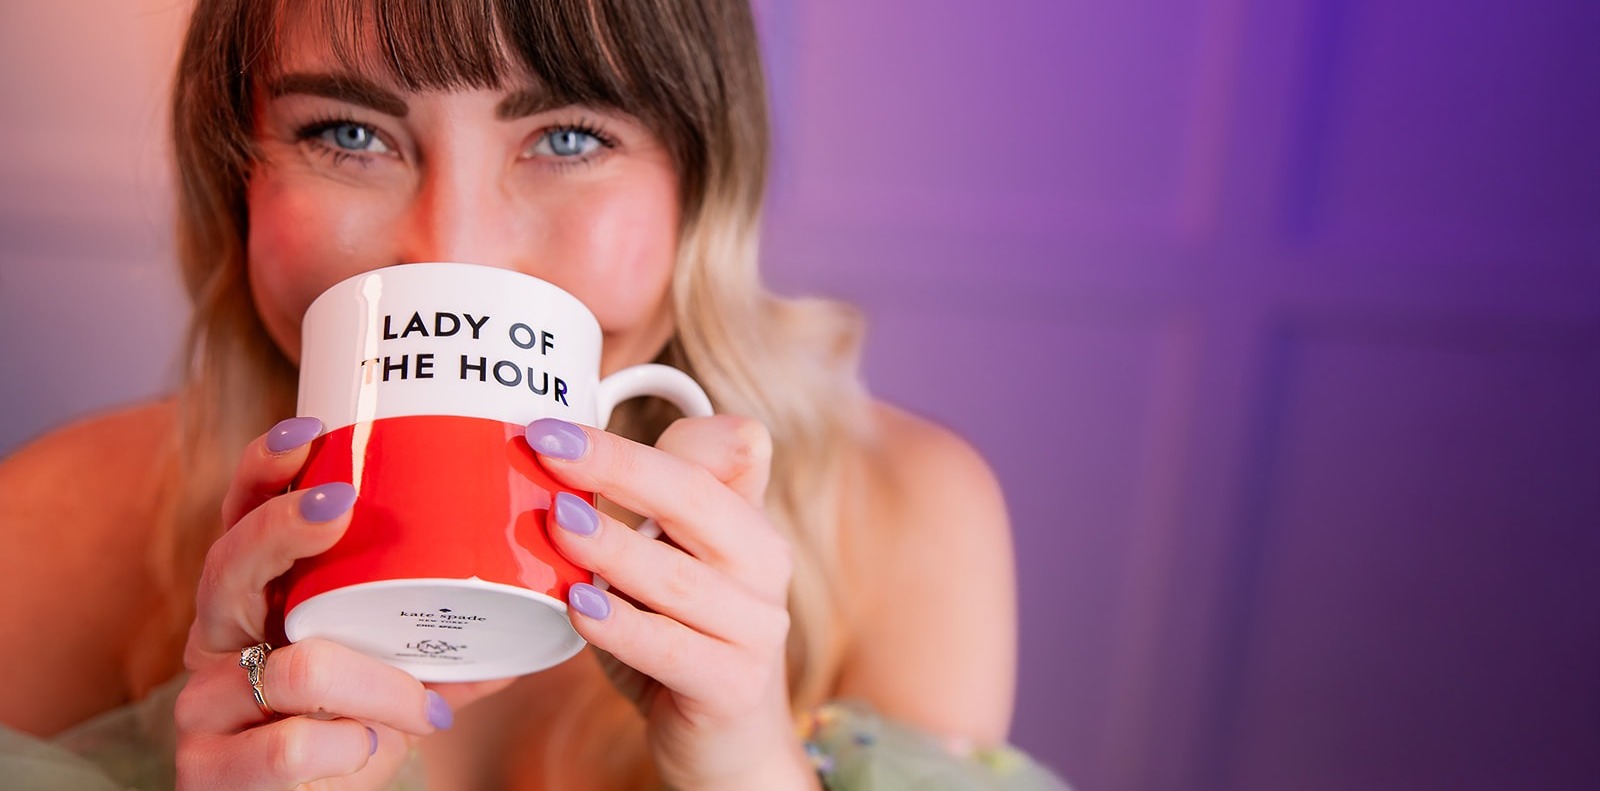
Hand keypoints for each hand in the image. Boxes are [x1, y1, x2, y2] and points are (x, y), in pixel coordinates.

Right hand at [173, 418, 503, 790]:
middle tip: (343, 502)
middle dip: (288, 527)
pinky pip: (286, 748)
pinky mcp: (208, 769)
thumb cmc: (353, 729)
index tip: (311, 430)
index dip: (265, 470)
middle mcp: (217, 640)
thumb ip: (456, 640)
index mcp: (257, 599)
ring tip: (422, 705)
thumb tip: (551, 592)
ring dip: (377, 687)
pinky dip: (346, 749)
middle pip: (229, 564)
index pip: (242, 517)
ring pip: (292, 667)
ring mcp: (204, 704)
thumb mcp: (400, 672)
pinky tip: (367, 749)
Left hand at [527, 415, 819, 790]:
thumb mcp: (671, 564)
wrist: (727, 742)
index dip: (640, 437)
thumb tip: (586, 446)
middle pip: (696, 500)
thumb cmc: (680, 638)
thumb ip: (649, 506)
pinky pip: (672, 649)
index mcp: (749, 521)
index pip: (715, 455)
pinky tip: (578, 607)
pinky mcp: (734, 685)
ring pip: (680, 578)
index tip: (556, 425)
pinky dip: (622, 627)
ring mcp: (757, 627)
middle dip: (618, 468)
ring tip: (558, 523)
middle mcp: (766, 564)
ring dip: (614, 547)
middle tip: (547, 448)